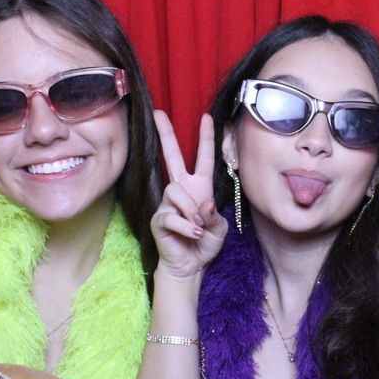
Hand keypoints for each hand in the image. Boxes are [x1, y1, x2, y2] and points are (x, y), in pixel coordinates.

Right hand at [151, 110, 227, 279]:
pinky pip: (171, 215)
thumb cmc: (205, 244)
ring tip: (198, 227)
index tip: (207, 117)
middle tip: (159, 113)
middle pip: (172, 157)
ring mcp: (168, 203)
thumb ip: (214, 215)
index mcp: (200, 188)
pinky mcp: (159, 218)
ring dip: (191, 211)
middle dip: (166, 134)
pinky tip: (193, 236)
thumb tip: (203, 204)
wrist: (190, 266)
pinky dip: (186, 228)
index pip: (204, 158)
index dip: (206, 138)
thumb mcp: (219, 229)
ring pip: (175, 191)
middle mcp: (182, 190)